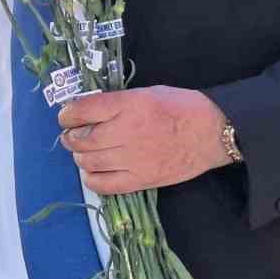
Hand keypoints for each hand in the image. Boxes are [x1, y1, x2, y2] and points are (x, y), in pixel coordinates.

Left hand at [58, 87, 228, 195]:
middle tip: (73, 136)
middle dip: (71, 137)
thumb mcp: (146, 93)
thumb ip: (116, 102)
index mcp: (129, 105)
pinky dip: (91, 179)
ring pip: (88, 162)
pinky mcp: (141, 180)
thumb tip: (86, 112)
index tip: (66, 117)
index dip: (67, 115)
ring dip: (80, 157)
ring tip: (85, 152)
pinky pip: (103, 185)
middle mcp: (127, 132)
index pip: (82, 111)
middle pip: (80, 140)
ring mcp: (133, 159)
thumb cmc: (180, 107)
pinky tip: (94, 171)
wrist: (213, 132)